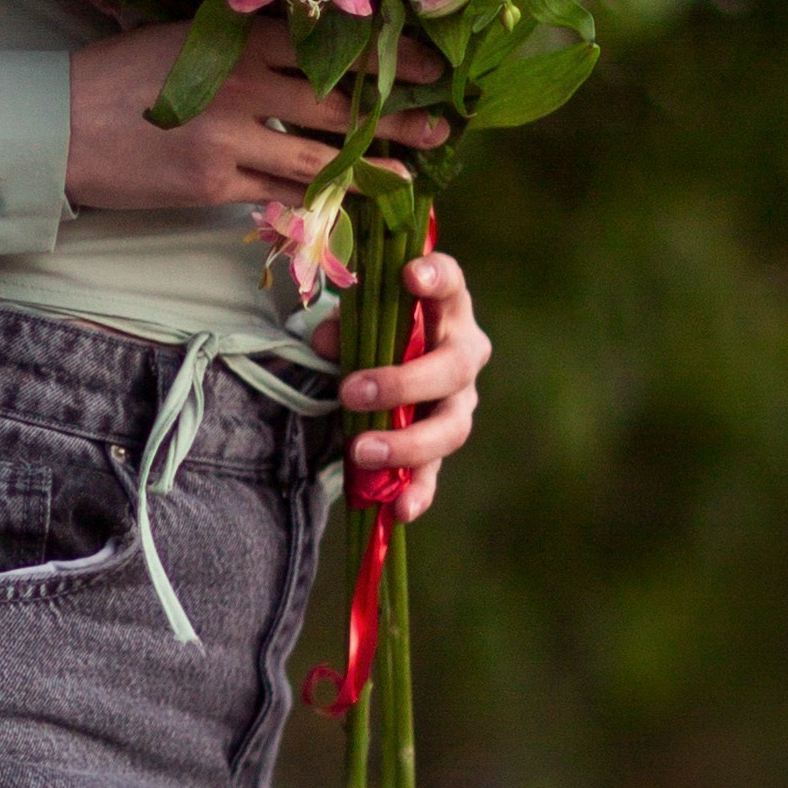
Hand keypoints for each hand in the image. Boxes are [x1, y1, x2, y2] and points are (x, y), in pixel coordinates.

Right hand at [64, 14, 446, 214]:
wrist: (62, 124)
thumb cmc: (119, 73)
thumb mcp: (183, 37)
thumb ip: (240, 41)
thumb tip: (301, 49)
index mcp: (235, 36)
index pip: (326, 44)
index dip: (382, 57)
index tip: (425, 65)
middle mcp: (241, 82)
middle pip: (337, 99)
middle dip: (396, 114)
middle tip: (443, 121)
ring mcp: (231, 136)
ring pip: (320, 153)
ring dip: (373, 164)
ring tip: (416, 172)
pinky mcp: (216, 182)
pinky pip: (281, 192)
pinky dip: (321, 197)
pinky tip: (351, 202)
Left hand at [313, 249, 489, 524]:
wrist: (393, 359)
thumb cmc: (376, 327)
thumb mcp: (355, 319)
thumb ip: (342, 326)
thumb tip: (324, 343)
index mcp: (444, 306)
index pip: (450, 281)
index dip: (435, 275)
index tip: (409, 275)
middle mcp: (464, 351)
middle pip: (451, 368)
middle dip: (402, 382)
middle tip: (351, 392)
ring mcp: (460, 400)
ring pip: (451, 426)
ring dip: (406, 442)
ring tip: (361, 451)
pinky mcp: (443, 441)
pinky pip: (436, 471)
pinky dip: (418, 492)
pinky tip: (399, 511)